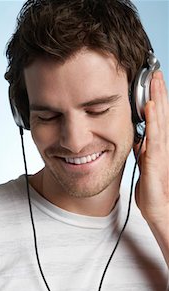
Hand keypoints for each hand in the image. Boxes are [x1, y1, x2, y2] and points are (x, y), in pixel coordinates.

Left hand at [134, 71, 168, 227]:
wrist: (159, 209)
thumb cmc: (152, 190)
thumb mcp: (144, 165)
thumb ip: (143, 150)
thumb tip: (138, 138)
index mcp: (157, 145)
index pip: (157, 117)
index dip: (155, 99)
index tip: (152, 83)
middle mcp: (162, 144)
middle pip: (161, 113)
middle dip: (158, 92)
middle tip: (155, 72)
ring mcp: (161, 150)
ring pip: (160, 119)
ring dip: (157, 99)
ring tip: (155, 81)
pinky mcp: (156, 159)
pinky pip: (154, 136)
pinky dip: (152, 120)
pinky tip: (150, 107)